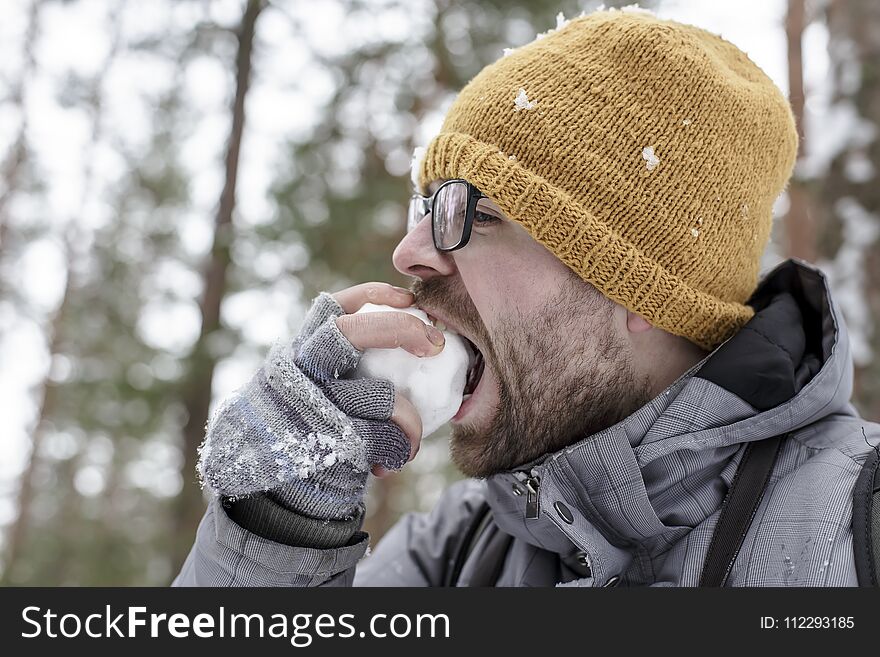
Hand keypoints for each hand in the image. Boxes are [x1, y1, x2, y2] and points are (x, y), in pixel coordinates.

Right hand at [197, 281, 443, 511]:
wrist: (259, 484)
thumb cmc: (299, 427)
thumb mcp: (303, 384)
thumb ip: (336, 364)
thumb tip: (403, 343)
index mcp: (300, 351)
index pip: (335, 307)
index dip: (375, 296)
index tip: (408, 298)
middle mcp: (300, 371)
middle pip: (352, 332)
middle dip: (402, 329)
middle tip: (435, 344)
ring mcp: (313, 408)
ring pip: (382, 397)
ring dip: (410, 418)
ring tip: (413, 433)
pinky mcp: (330, 444)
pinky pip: (385, 439)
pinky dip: (401, 448)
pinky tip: (393, 460)